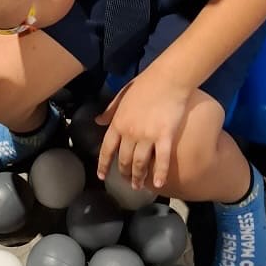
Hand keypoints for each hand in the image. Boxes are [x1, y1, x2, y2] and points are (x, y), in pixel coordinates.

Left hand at [95, 71, 192, 190]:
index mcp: (118, 122)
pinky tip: (158, 184)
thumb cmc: (145, 84)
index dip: (103, 164)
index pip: (107, 149)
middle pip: (124, 159)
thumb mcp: (122, 96)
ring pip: (140, 163)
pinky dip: (159, 174)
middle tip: (127, 181)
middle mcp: (130, 133)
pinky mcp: (165, 137)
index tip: (101, 176)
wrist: (167, 79)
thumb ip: (110, 111)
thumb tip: (97, 121)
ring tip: (139, 186)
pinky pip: (161, 160)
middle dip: (124, 173)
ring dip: (138, 177)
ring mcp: (148, 136)